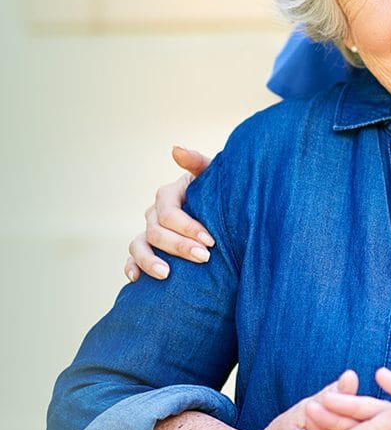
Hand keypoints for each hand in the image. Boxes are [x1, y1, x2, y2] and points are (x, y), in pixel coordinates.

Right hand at [125, 146, 213, 281]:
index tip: (211, 241)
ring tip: (166, 274)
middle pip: (157, 231)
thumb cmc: (217, 191)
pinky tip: (137, 280)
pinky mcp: (146, 248)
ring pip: (139, 245)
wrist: (219, 209)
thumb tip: (175, 149)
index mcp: (169, 195)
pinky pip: (131, 258)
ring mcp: (148, 231)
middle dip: (180, 246)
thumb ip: (197, 162)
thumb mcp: (212, 175)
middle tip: (204, 258)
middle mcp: (155, 212)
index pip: (170, 212)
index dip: (187, 227)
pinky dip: (131, 267)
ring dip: (149, 260)